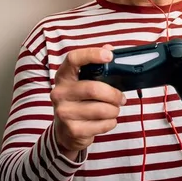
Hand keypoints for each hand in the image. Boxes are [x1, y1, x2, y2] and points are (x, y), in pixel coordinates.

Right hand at [50, 44, 125, 159]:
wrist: (65, 131)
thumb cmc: (79, 101)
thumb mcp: (84, 82)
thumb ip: (97, 65)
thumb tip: (110, 48)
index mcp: (64, 76)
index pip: (73, 58)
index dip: (92, 54)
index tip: (109, 56)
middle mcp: (59, 92)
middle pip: (93, 89)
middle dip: (114, 94)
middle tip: (122, 98)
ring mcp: (64, 112)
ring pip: (101, 109)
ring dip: (114, 110)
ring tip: (114, 109)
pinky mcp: (72, 130)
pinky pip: (101, 125)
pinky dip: (111, 122)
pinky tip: (107, 120)